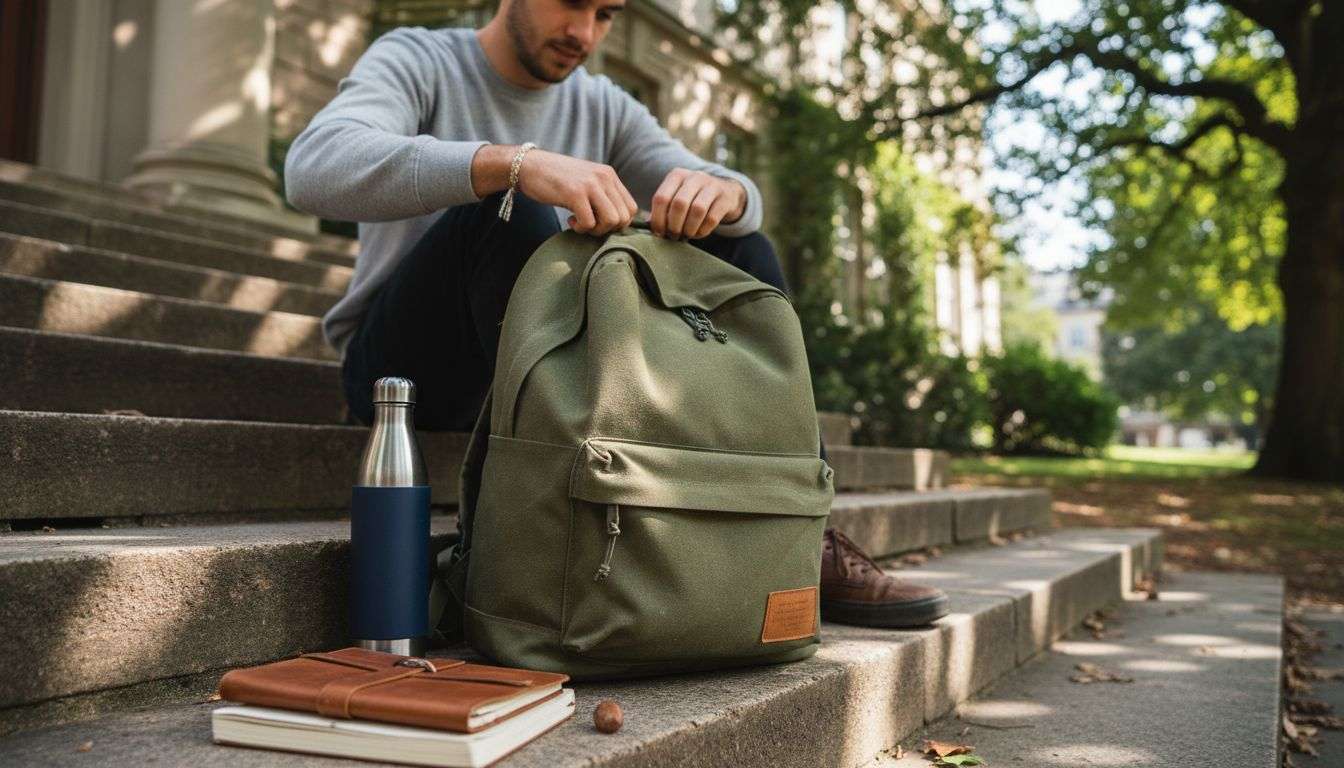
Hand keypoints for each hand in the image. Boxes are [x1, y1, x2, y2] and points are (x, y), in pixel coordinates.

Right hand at [516, 150, 637, 234]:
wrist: (529, 165)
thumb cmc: (557, 179)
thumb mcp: (586, 181)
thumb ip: (603, 195)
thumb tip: (618, 223)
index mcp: (609, 175)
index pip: (631, 208)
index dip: (619, 223)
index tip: (600, 222)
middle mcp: (604, 177)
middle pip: (624, 217)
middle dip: (608, 229)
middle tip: (590, 225)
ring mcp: (590, 184)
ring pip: (611, 221)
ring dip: (596, 230)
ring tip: (580, 223)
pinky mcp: (575, 193)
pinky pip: (589, 223)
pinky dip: (580, 228)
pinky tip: (570, 220)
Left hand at [649, 170, 745, 240]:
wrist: (725, 192)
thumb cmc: (692, 198)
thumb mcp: (676, 197)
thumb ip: (662, 210)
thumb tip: (649, 225)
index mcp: (676, 175)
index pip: (661, 198)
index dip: (658, 219)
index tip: (659, 233)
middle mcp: (694, 177)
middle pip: (679, 203)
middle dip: (674, 225)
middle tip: (673, 236)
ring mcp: (712, 185)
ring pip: (697, 210)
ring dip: (689, 228)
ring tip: (686, 236)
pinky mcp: (725, 197)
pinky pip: (712, 218)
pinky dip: (702, 230)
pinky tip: (698, 233)